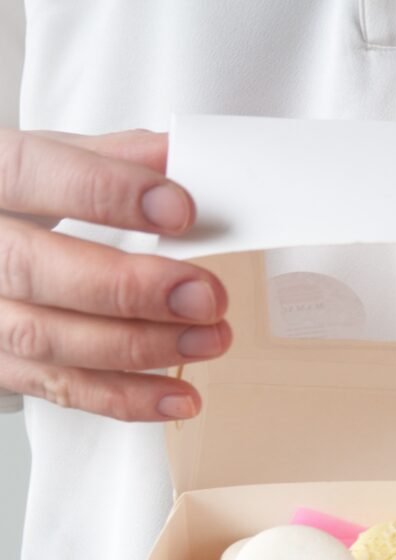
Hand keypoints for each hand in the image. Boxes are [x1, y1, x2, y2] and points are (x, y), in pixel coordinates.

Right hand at [0, 128, 230, 419]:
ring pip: (48, 339)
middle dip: (128, 288)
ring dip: (139, 347)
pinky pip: (60, 390)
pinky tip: (177, 397)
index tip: (178, 209)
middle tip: (203, 296)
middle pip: (34, 270)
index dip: (105, 192)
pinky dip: (125, 398)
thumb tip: (179, 156)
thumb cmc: (8, 201)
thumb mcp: (45, 160)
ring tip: (207, 340)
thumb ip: (107, 157)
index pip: (30, 174)